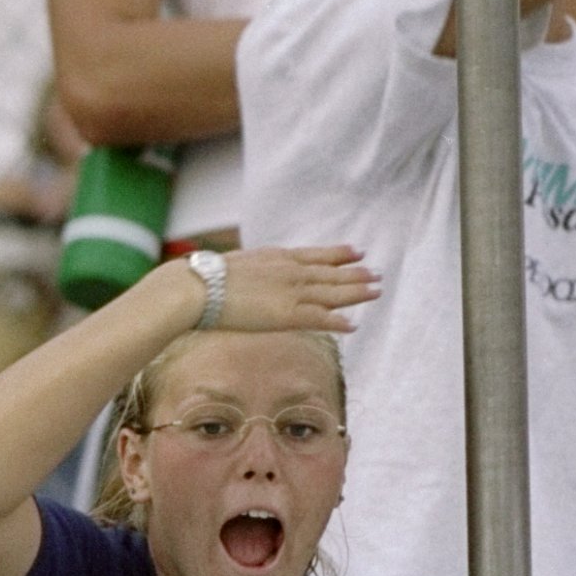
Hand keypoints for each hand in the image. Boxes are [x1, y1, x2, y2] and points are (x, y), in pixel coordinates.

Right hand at [210, 245, 380, 332]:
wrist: (197, 288)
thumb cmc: (204, 279)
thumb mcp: (236, 265)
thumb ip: (252, 270)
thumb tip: (247, 276)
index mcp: (276, 257)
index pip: (315, 255)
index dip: (338, 254)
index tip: (356, 251)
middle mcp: (289, 271)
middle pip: (330, 273)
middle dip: (355, 274)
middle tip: (377, 273)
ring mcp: (290, 292)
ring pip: (332, 293)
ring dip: (356, 292)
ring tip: (376, 291)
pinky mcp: (286, 314)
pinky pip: (320, 318)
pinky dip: (338, 321)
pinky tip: (353, 324)